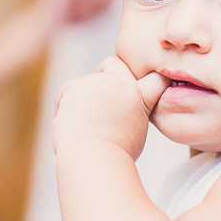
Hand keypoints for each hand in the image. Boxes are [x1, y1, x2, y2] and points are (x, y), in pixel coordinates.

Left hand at [52, 57, 169, 159]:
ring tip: (84, 127)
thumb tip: (119, 110)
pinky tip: (70, 125)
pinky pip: (66, 94)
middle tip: (96, 94)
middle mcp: (121, 83)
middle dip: (104, 70)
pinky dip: (65, 107)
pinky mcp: (76, 85)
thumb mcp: (135, 130)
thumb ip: (131, 111)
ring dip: (82, 99)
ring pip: (85, 85)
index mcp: (140, 96)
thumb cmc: (114, 153)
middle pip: (113, 63)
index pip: (155, 76)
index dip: (148, 75)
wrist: (95, 157)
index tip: (142, 81)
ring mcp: (98, 81)